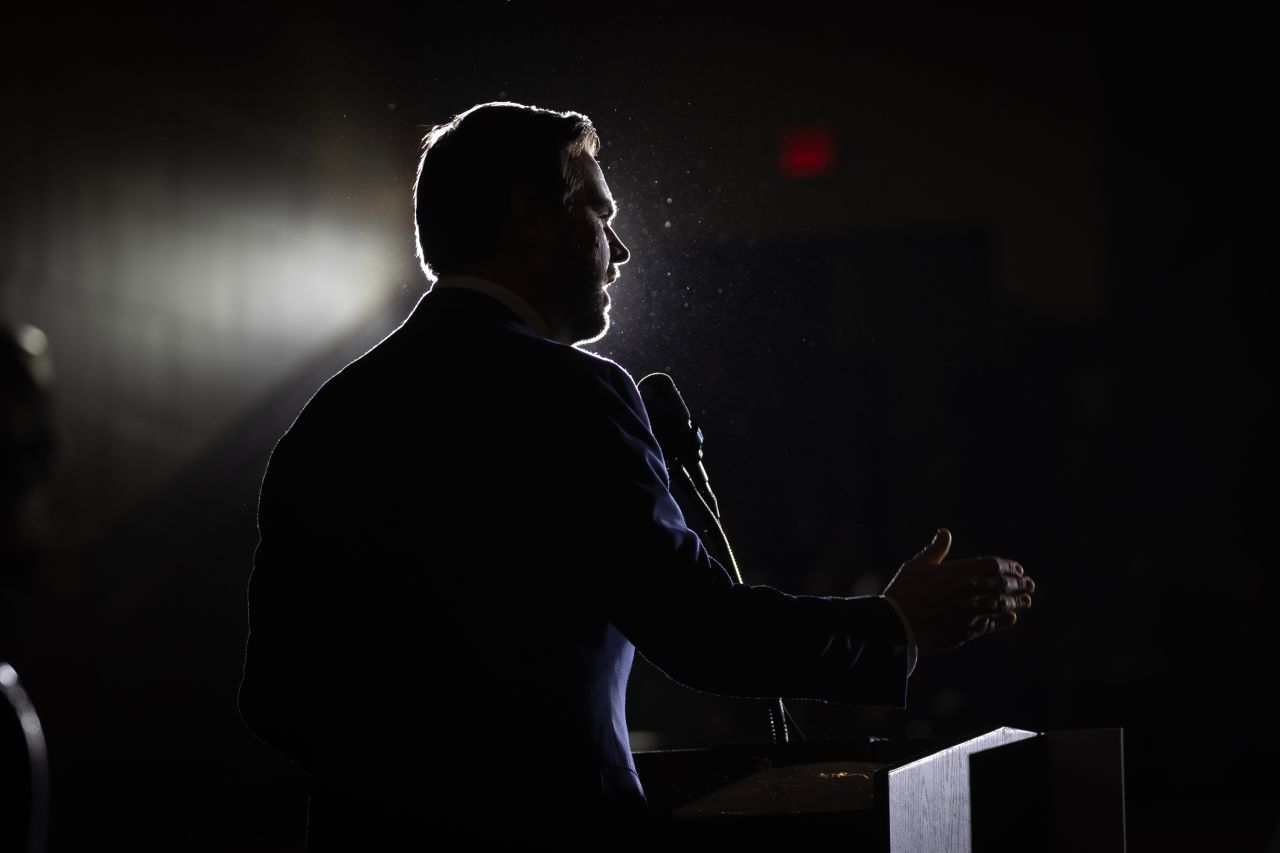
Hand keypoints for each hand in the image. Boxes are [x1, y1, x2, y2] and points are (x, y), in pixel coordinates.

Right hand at [883, 528, 1033, 654]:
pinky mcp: (967, 630)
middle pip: (1002, 584)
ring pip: (1001, 605)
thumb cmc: (904, 592)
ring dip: (1017, 602)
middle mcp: (968, 589)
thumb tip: (945, 532)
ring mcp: (970, 611)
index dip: (1009, 566)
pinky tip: (1012, 619)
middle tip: (1029, 584)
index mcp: (958, 571)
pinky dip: (1004, 621)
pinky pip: (992, 625)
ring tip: (1027, 600)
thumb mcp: (918, 565)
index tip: (1018, 569)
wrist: (894, 623)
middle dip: (1018, 584)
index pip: (993, 564)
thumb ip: (936, 549)